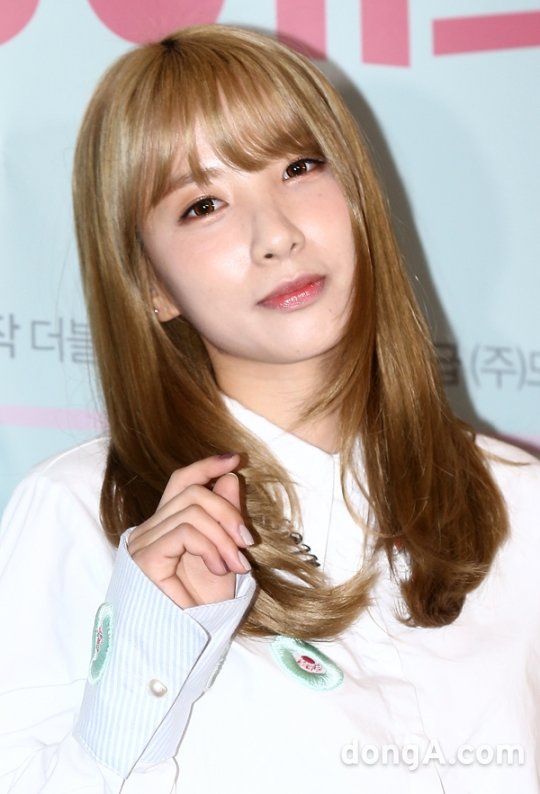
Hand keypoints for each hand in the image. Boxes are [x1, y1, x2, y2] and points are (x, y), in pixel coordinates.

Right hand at [128, 455, 252, 607]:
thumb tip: (230, 477)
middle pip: (192, 492)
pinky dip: (210, 546)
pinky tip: (220, 568)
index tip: (236, 459)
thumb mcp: (225, 553)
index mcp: (168, 524)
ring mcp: (145, 541)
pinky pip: (185, 531)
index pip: (182, 480)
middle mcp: (151, 528)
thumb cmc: (203, 604)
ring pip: (192, 510)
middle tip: (247, 543)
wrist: (186, 640)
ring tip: (235, 564)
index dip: (208, 465)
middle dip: (228, 512)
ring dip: (223, 536)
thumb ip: (224, 517)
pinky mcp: (146, 556)